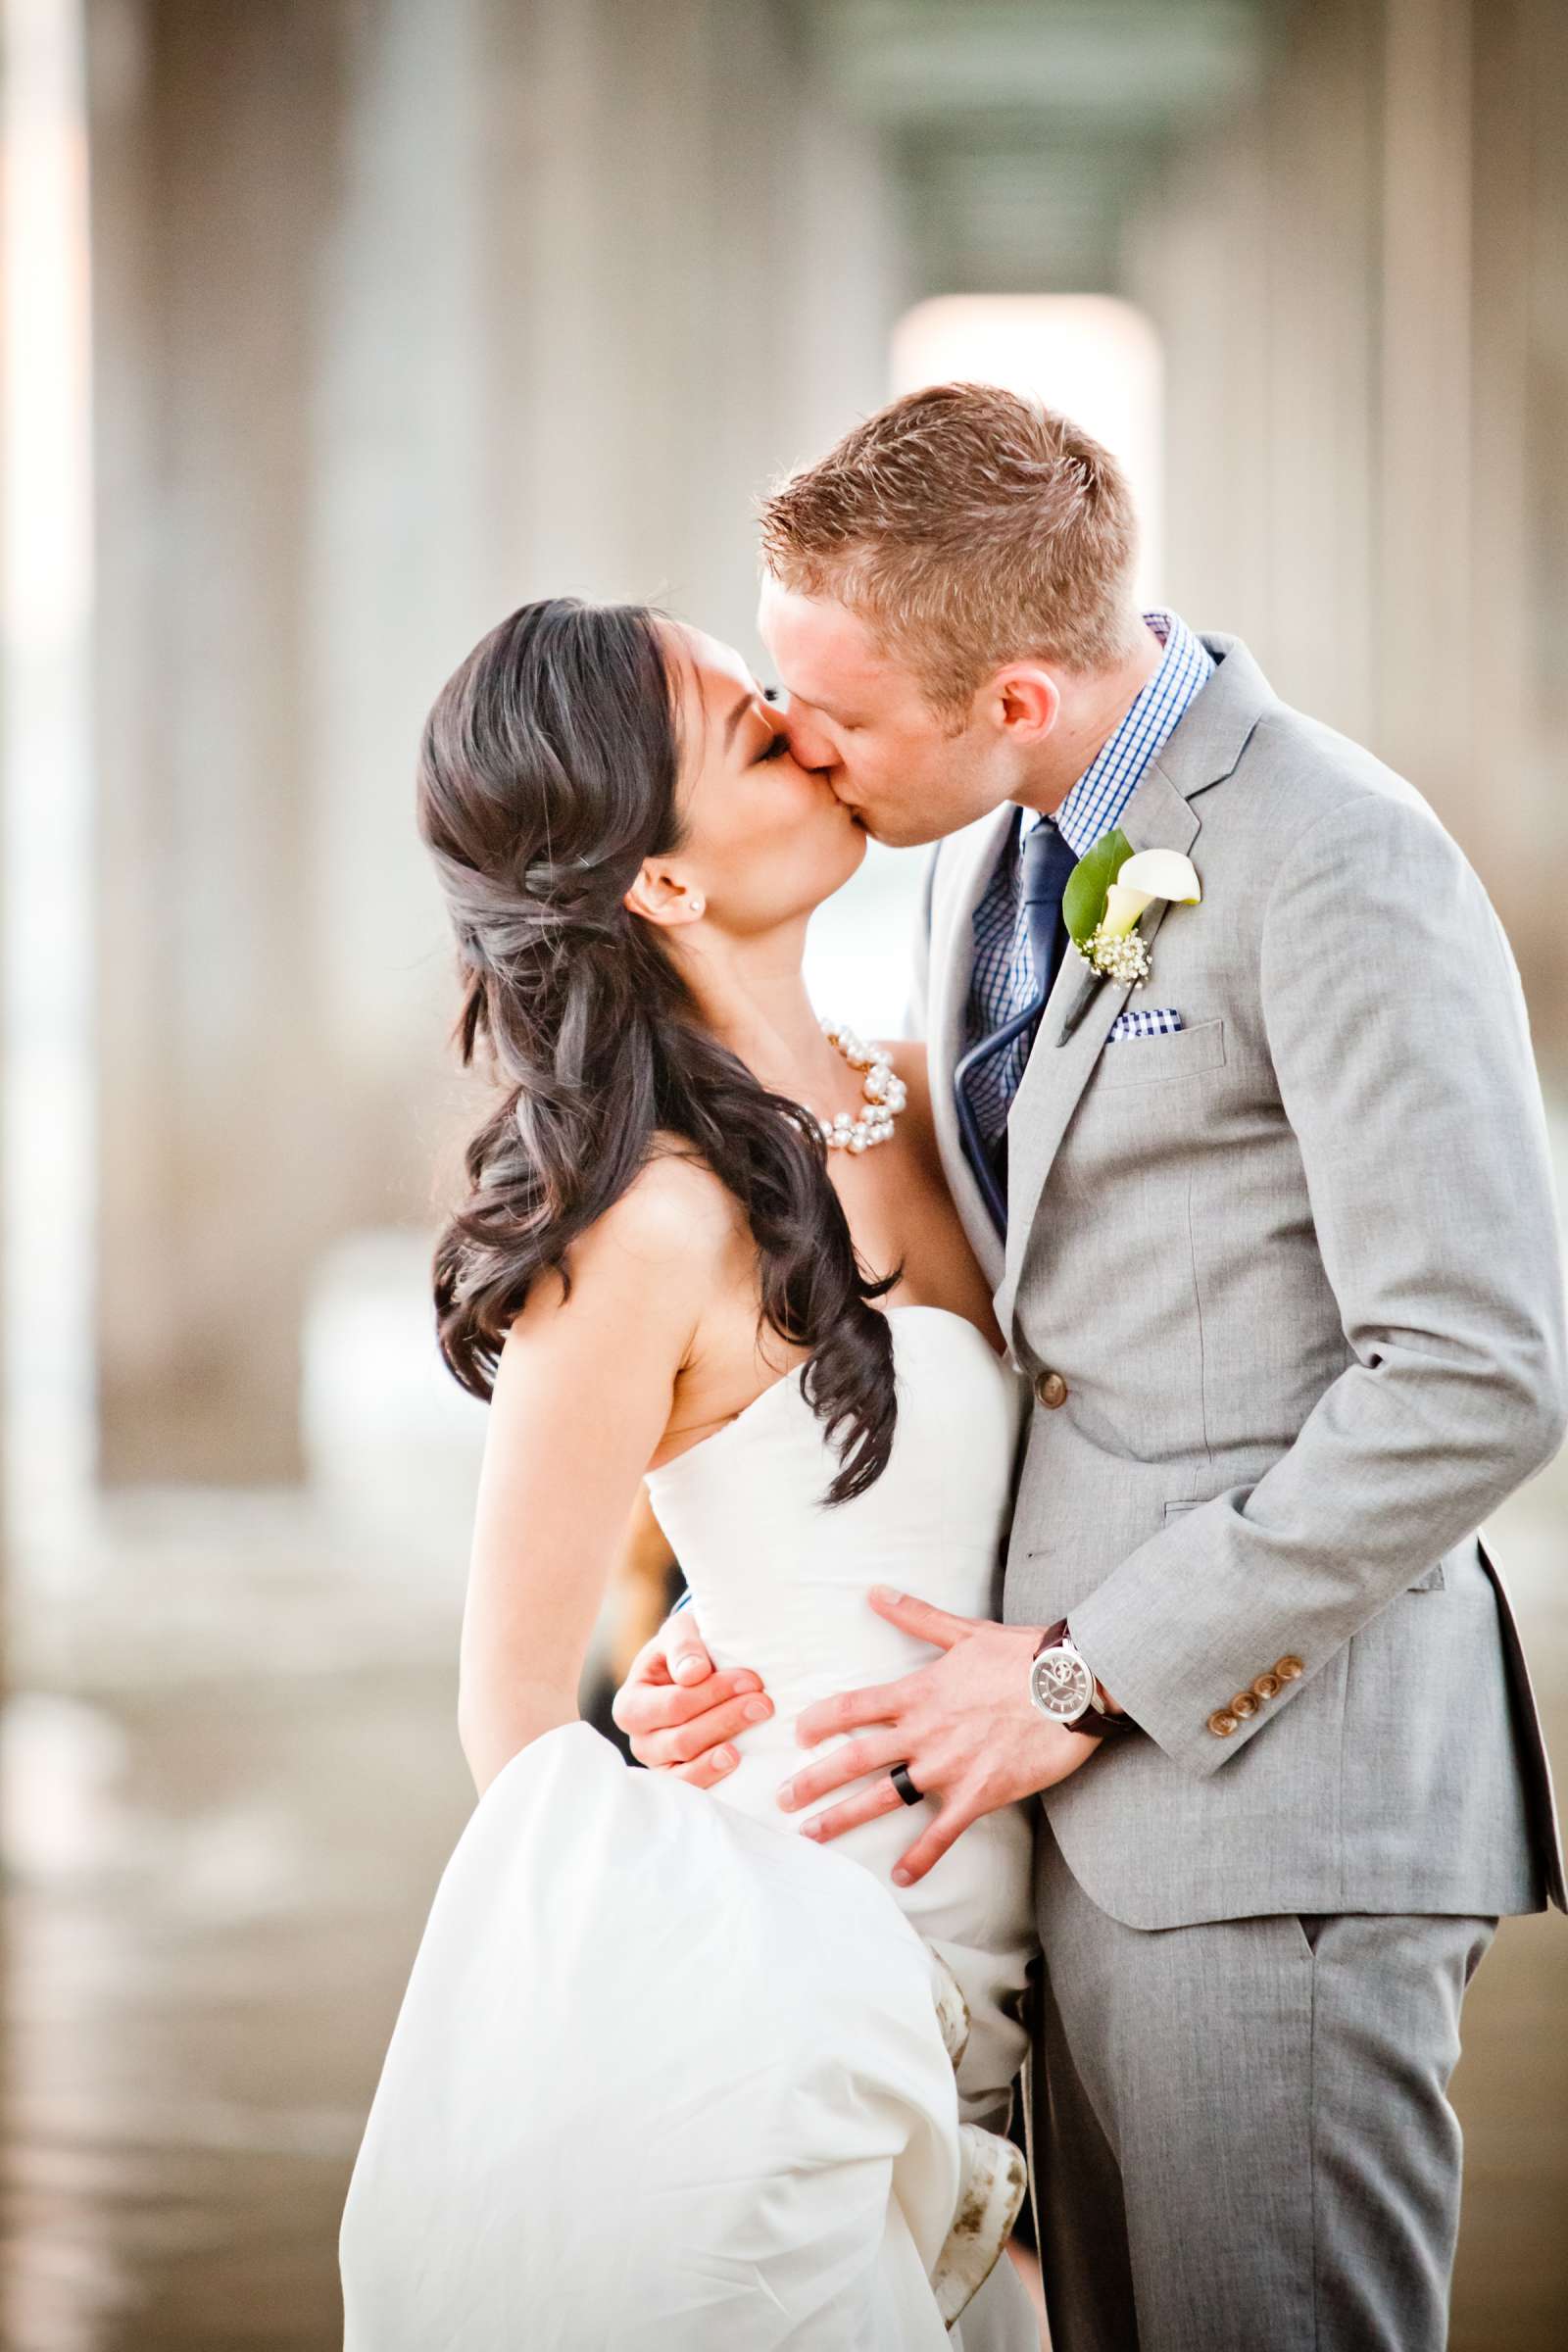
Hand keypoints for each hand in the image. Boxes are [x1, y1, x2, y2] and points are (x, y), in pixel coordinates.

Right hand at [611, 1609, 772, 1786]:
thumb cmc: (684, 1651)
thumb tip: (693, 1673)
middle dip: (726, 1718)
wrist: (691, 1672)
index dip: (714, 1693)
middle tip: (764, 1703)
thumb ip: (683, 1645)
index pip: (674, 1704)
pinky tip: (739, 1759)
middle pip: (682, 1739)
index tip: (751, 1679)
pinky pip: (694, 1788)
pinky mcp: (680, 1781)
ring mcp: (659, 1765)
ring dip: (726, 1747)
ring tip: (757, 1726)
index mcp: (630, 1704)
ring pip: (688, 1766)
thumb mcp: (680, 1633)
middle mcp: (640, 1740)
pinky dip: (716, 1775)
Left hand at [774, 1586, 1101, 1884]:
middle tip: (783, 1799)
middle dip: (814, 1780)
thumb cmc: (1022, 1655)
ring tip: (812, 1836)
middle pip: (855, 1759)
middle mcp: (924, 1732)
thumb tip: (877, 1593)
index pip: (854, 1707)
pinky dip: (921, 1856)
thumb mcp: (965, 1631)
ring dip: (844, 1818)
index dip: (821, 1722)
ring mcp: (949, 1766)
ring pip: (885, 1797)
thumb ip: (917, 1617)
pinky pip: (943, 1832)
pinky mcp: (980, 1793)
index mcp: (918, 1693)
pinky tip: (901, 1876)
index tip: (797, 1736)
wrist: (1072, 1685)